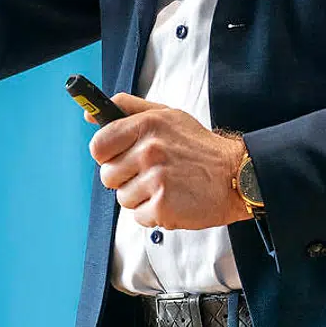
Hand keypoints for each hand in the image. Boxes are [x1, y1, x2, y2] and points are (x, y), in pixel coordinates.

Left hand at [88, 95, 251, 230]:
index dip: (107, 154)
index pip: (99, 145)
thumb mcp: (166, 115)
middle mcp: (150, 150)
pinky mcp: (162, 207)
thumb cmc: (198, 147)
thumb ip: (127, 109)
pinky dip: (153, 214)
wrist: (235, 175)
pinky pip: (138, 217)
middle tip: (152, 171)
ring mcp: (156, 179)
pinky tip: (172, 199)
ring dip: (140, 197)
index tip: (121, 155)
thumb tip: (90, 113)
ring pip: (122, 198)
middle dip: (125, 177)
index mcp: (147, 124)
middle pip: (108, 175)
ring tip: (165, 185)